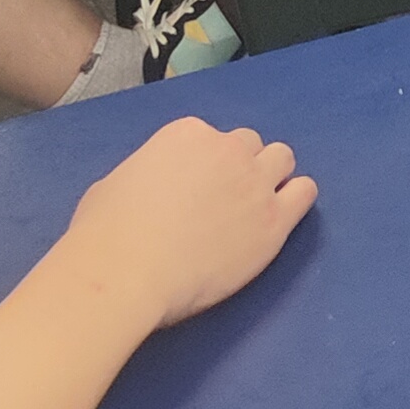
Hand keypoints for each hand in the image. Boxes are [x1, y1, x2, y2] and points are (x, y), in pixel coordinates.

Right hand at [50, 117, 318, 333]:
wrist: (124, 274)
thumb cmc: (104, 235)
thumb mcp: (115, 184)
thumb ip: (148, 175)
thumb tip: (153, 189)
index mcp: (188, 134)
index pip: (214, 138)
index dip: (207, 165)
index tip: (197, 189)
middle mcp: (228, 149)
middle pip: (251, 146)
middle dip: (240, 167)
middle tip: (225, 202)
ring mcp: (255, 183)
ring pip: (282, 160)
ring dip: (270, 178)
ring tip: (254, 208)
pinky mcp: (274, 220)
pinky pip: (305, 193)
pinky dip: (295, 200)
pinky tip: (279, 218)